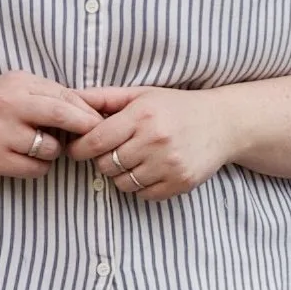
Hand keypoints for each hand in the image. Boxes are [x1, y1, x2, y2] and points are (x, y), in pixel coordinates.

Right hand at [0, 72, 96, 179]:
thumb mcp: (15, 88)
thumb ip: (48, 95)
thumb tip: (92, 110)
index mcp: (17, 84)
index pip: (65, 96)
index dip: (87, 112)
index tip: (100, 123)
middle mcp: (7, 105)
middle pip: (62, 116)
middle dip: (84, 129)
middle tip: (92, 139)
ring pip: (51, 149)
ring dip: (54, 152)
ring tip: (40, 147)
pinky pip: (35, 168)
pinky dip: (38, 167)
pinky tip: (25, 159)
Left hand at [65, 84, 239, 201]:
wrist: (222, 123)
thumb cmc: (175, 107)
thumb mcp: (140, 94)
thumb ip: (103, 97)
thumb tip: (68, 97)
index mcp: (143, 115)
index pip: (95, 141)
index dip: (80, 148)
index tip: (79, 148)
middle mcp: (156, 140)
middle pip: (106, 165)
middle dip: (103, 160)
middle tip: (113, 151)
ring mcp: (169, 164)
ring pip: (122, 183)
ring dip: (121, 175)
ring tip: (134, 159)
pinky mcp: (180, 183)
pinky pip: (143, 195)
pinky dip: (141, 186)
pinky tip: (150, 169)